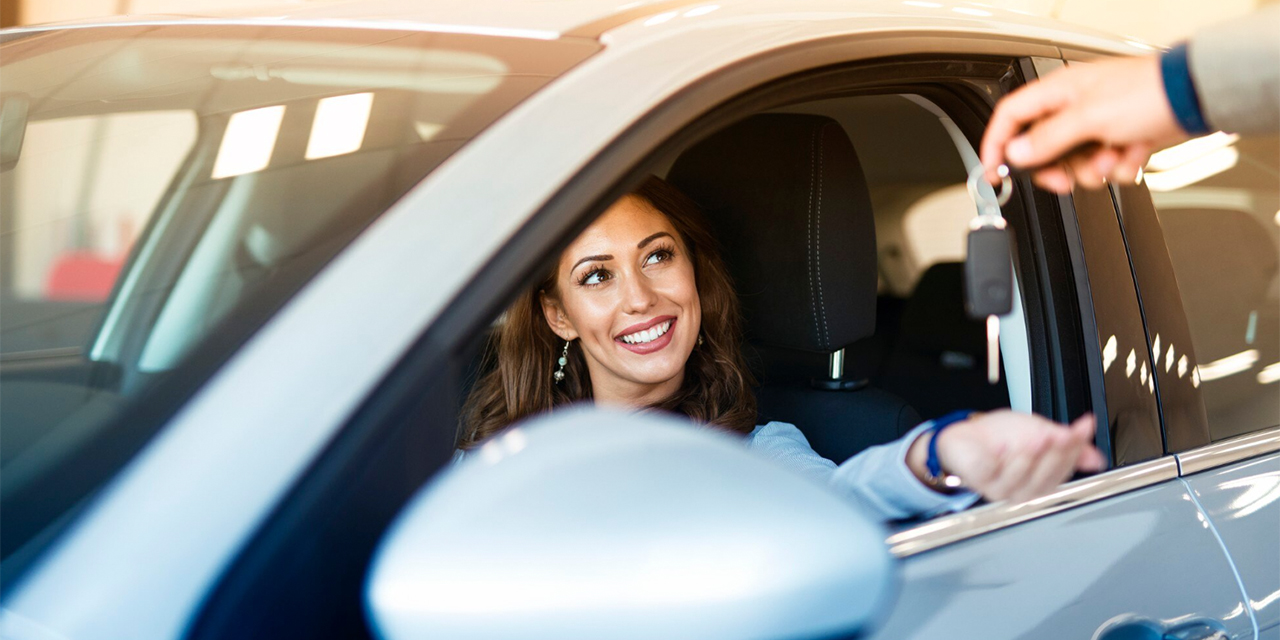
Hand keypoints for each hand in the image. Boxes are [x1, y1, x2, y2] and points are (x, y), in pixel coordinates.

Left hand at [908, 410, 1106, 502]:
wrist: (967, 435)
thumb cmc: (1002, 438)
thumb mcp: (1041, 433)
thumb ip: (1066, 443)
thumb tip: (1097, 456)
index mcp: (1040, 481)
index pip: (1064, 471)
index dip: (1075, 450)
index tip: (1082, 428)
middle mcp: (1021, 490)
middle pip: (1044, 481)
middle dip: (1054, 456)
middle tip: (1061, 435)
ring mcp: (998, 487)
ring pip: (1019, 482)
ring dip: (1028, 460)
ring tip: (1036, 439)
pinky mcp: (976, 479)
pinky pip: (987, 473)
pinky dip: (995, 461)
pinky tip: (1001, 449)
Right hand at [979, 55, 1190, 193]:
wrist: (1195, 99)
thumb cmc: (1148, 93)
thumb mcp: (1088, 118)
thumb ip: (1047, 138)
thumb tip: (1017, 153)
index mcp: (1058, 93)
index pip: (1010, 117)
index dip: (996, 144)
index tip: (993, 171)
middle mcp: (1074, 108)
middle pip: (1042, 148)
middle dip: (1056, 168)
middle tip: (1066, 177)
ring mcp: (1097, 125)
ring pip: (1074, 162)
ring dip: (1094, 168)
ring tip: (1114, 156)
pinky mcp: (1118, 139)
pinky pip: (1103, 166)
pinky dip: (1119, 165)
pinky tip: (1132, 151)